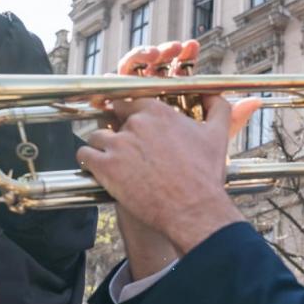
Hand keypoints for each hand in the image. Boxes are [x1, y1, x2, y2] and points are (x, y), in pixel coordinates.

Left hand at [78, 42, 259, 254]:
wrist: (194, 210)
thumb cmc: (205, 175)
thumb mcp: (217, 135)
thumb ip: (218, 108)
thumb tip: (217, 93)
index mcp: (158, 111)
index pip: (131, 101)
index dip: (129, 113)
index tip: (129, 124)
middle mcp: (136, 123)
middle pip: (112, 117)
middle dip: (117, 131)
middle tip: (122, 147)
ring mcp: (118, 144)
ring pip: (96, 136)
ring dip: (101, 148)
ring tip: (111, 162)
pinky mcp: (105, 167)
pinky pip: (85, 156)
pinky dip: (89, 162)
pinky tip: (97, 170)